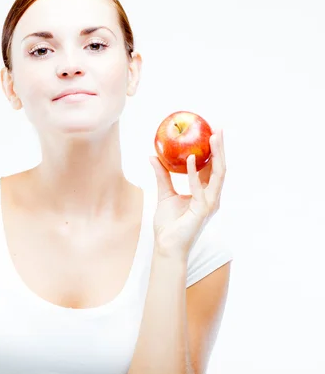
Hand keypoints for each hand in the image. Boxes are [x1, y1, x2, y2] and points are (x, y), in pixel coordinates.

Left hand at [149, 128, 226, 257]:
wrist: (166, 245)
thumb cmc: (168, 224)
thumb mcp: (164, 193)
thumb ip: (162, 175)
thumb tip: (152, 156)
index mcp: (205, 192)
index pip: (212, 167)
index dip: (214, 150)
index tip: (211, 131)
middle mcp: (212, 197)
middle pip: (220, 167)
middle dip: (221, 148)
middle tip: (218, 128)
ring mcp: (210, 203)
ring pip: (219, 175)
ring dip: (216, 155)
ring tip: (213, 137)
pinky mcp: (203, 210)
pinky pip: (200, 188)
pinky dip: (196, 173)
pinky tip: (192, 158)